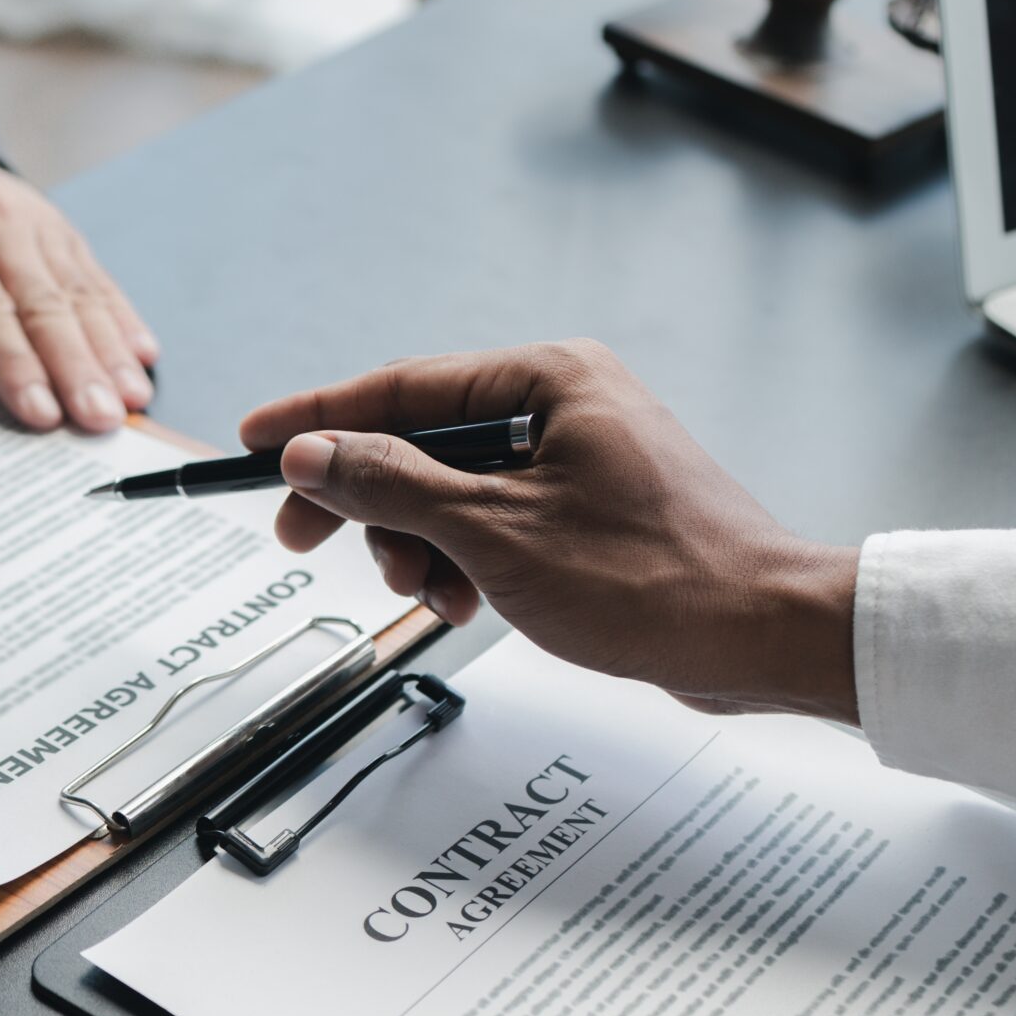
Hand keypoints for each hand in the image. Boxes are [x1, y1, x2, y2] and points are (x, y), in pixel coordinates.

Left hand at [0, 123, 158, 432]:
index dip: (14, 365)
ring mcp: (37, 220)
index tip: (39, 413)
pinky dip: (123, 317)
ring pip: (79, 293)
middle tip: (100, 419)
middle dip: (76, 367)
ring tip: (131, 399)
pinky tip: (143, 354)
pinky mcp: (61, 230)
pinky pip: (96, 277)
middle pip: (43, 304)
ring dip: (109, 349)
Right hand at [240, 343, 859, 720]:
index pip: (402, 387)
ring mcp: (578, 457)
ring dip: (420, 544)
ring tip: (427, 594)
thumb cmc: (652, 580)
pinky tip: (465, 603)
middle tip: (306, 542)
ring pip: (453, 489)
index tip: (253, 443)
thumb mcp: (495, 535)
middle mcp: (564, 402)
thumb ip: (393, 486)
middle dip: (369, 500)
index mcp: (547, 379)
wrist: (762, 636)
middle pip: (422, 438)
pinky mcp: (588, 509)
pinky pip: (494, 520)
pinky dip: (464, 560)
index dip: (317, 418)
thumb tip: (311, 454)